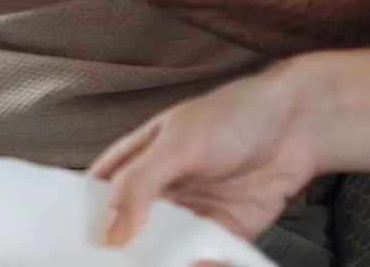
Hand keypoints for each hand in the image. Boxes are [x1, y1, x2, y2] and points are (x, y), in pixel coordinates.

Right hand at [90, 61, 323, 248]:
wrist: (297, 128)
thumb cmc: (231, 117)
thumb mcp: (179, 145)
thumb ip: (140, 185)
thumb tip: (107, 233)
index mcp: (134, 162)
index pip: (94, 199)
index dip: (80, 226)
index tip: (72, 255)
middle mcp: (157, 194)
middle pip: (128, 238)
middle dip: (126, 259)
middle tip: (135, 266)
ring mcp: (188, 217)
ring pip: (164, 257)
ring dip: (167, 265)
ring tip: (188, 261)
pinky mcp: (221, 238)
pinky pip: (205, 262)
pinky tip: (209, 263)